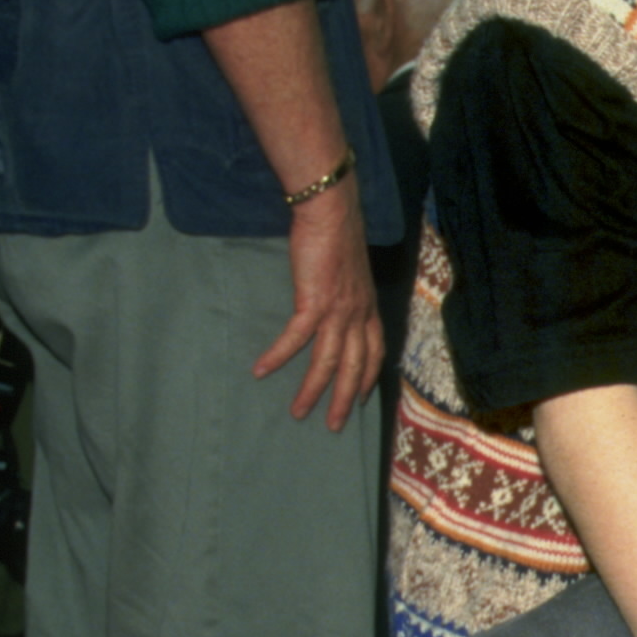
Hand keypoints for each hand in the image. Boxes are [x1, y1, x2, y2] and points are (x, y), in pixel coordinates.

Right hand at [252, 175, 382, 428]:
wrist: (330, 209)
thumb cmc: (337, 233)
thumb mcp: (352, 270)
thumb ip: (349, 290)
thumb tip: (336, 300)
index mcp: (369, 307)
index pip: (375, 352)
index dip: (369, 378)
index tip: (363, 399)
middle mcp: (358, 314)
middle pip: (354, 368)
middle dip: (344, 401)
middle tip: (333, 426)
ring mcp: (338, 311)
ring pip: (327, 363)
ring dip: (311, 391)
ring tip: (298, 413)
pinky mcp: (314, 302)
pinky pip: (295, 338)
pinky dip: (278, 356)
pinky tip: (261, 370)